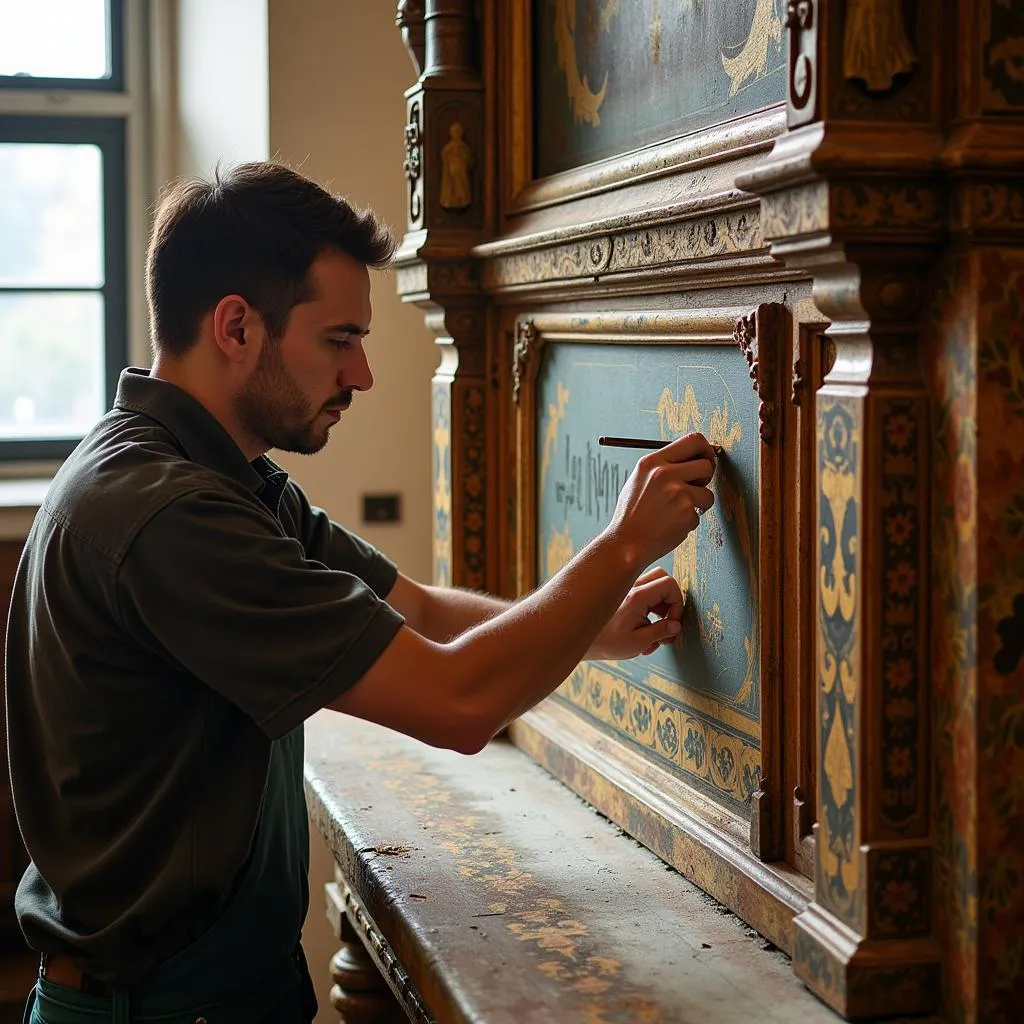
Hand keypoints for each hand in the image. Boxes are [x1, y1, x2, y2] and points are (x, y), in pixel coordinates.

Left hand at [587, 566, 684, 660]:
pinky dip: (650, 606)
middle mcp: (631, 587)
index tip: (672, 623)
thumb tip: (676, 625)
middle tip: (666, 622)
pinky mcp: (622, 595)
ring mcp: (626, 589)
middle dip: (670, 600)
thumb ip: (660, 632)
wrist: (581, 640)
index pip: (669, 585)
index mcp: (636, 596)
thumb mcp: (638, 642)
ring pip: (653, 582)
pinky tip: (644, 627)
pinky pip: (644, 591)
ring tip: (655, 628)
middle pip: (662, 577)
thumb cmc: (607, 643)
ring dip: (661, 604)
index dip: (677, 604)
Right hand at [606, 432, 716, 568]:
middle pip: (706, 464)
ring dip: (698, 504)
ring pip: (708, 493)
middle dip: (706, 478)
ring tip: (676, 511)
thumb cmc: (632, 514)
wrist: (625, 542)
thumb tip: (692, 458)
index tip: (705, 460)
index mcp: (652, 462)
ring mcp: (678, 493)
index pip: (693, 440)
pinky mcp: (686, 513)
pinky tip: (671, 524)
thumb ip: (664, 467)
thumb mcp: (639, 480)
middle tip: (696, 487)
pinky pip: (700, 514)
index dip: (706, 450)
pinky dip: (689, 521)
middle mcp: (665, 474)